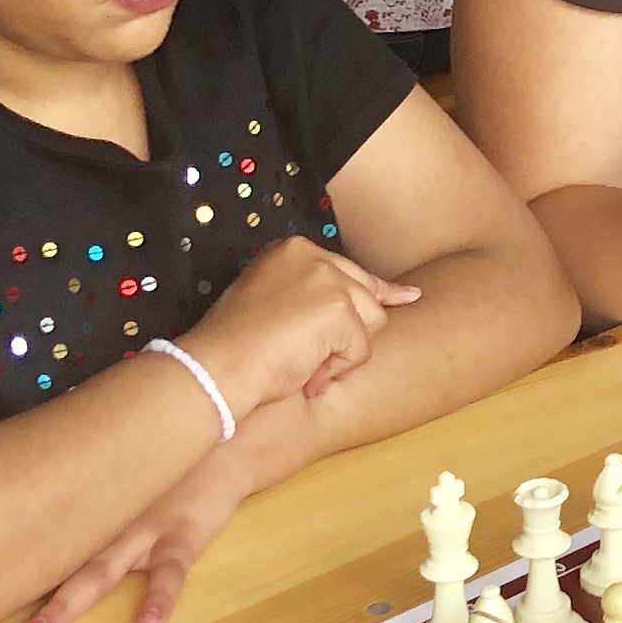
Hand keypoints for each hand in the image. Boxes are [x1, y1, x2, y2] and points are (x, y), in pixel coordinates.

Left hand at [17, 437, 248, 622]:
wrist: (227, 438)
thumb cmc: (170, 453)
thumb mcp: (118, 458)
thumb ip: (79, 474)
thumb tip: (24, 477)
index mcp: (90, 503)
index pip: (36, 528)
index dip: (0, 549)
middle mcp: (107, 520)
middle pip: (56, 559)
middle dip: (17, 588)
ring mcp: (142, 530)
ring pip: (98, 571)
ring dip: (66, 601)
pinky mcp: (181, 537)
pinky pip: (169, 573)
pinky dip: (159, 598)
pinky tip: (148, 622)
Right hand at [177, 234, 418, 415]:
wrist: (216, 367)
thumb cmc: (238, 346)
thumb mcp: (276, 305)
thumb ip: (316, 297)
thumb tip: (389, 298)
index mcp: (293, 251)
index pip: (350, 270)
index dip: (373, 293)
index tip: (405, 297)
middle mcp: (313, 257)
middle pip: (366, 295)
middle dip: (352, 331)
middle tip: (315, 355)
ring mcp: (328, 281)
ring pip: (370, 322)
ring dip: (341, 353)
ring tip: (301, 363)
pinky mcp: (338, 310)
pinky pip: (359, 350)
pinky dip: (336, 369)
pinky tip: (304, 371)